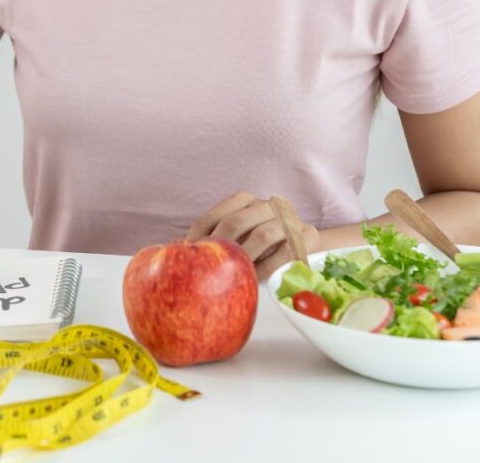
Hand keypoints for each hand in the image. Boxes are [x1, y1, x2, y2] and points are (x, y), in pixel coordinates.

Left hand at [187, 191, 320, 279]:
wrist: (305, 245)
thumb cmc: (261, 246)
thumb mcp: (234, 239)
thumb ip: (210, 239)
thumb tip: (172, 243)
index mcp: (244, 201)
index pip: (211, 217)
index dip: (197, 240)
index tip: (189, 259)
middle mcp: (266, 204)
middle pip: (235, 223)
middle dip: (220, 248)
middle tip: (210, 270)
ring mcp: (288, 218)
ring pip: (262, 235)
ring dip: (246, 257)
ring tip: (235, 275)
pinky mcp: (307, 236)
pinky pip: (284, 252)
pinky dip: (268, 267)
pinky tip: (256, 278)